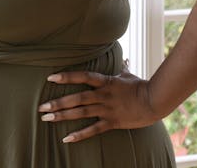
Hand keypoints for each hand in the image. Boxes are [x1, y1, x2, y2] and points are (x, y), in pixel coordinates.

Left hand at [37, 69, 159, 142]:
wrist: (155, 101)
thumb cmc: (141, 86)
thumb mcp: (128, 75)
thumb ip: (122, 68)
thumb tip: (125, 59)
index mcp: (105, 81)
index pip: (82, 77)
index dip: (66, 77)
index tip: (50, 78)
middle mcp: (103, 95)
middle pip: (77, 98)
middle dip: (58, 102)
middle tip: (41, 107)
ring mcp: (107, 109)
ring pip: (81, 113)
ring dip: (63, 116)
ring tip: (47, 119)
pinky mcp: (112, 122)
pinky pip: (93, 130)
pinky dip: (79, 135)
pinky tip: (66, 138)